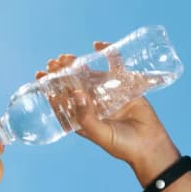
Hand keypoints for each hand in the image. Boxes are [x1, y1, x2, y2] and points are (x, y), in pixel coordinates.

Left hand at [36, 40, 173, 164]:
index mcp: (83, 119)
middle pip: (73, 85)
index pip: (63, 101)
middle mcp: (93, 105)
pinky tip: (97, 45)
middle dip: (62, 74)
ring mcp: (108, 95)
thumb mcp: (101, 134)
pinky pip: (115, 66)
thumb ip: (87, 117)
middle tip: (52, 62)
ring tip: (66, 56)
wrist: (150, 145)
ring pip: (90, 75)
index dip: (50, 88)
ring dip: (78, 65)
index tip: (40, 75)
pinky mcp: (124, 86)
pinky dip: (108, 54)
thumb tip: (75, 94)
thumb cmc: (123, 145)